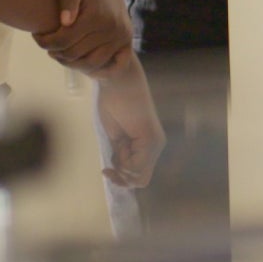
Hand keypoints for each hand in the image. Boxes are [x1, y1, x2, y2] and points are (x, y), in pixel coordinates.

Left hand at [37, 0, 133, 72]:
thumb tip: (65, 22)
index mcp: (98, 15)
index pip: (64, 41)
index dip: (45, 42)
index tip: (36, 36)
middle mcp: (114, 28)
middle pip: (75, 54)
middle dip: (56, 52)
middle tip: (46, 43)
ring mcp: (122, 36)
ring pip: (91, 64)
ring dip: (72, 62)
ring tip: (59, 50)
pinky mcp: (126, 40)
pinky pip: (111, 66)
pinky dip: (95, 68)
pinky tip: (80, 59)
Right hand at [95, 55, 165, 187]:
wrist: (118, 82)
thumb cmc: (114, 103)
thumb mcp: (116, 137)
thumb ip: (121, 155)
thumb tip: (120, 173)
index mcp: (148, 145)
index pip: (139, 175)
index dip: (122, 178)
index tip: (106, 170)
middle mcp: (156, 146)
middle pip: (140, 179)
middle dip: (121, 177)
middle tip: (108, 169)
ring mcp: (155, 144)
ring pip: (138, 175)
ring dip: (121, 166)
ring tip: (117, 144)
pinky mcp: (151, 139)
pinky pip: (137, 166)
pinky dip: (123, 160)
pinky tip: (119, 144)